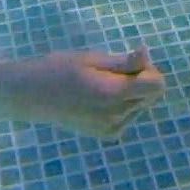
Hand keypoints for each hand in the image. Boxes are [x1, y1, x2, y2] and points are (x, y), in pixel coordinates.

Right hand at [27, 44, 164, 138]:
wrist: (32, 96)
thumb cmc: (60, 68)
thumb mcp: (92, 58)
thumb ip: (123, 62)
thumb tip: (146, 54)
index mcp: (114, 95)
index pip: (157, 85)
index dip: (148, 68)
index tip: (129, 58)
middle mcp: (117, 116)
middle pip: (151, 94)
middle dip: (140, 77)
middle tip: (112, 67)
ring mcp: (113, 128)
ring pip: (140, 103)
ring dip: (131, 90)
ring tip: (101, 82)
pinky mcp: (107, 134)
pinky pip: (129, 114)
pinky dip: (122, 102)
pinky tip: (99, 96)